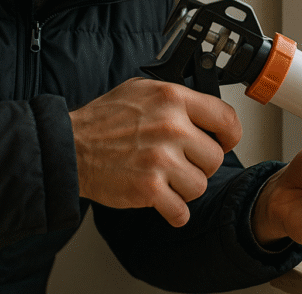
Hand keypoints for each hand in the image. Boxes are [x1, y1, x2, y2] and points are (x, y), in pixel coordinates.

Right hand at [69, 77, 241, 226]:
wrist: (70, 146)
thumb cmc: (104, 119)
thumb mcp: (142, 89)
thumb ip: (176, 97)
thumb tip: (204, 109)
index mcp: (173, 99)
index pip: (226, 118)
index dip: (230, 135)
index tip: (225, 142)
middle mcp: (171, 127)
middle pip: (215, 157)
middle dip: (201, 164)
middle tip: (183, 163)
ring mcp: (160, 159)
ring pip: (200, 185)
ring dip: (186, 187)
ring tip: (168, 179)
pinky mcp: (149, 188)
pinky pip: (181, 210)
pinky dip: (175, 212)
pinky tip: (165, 202)